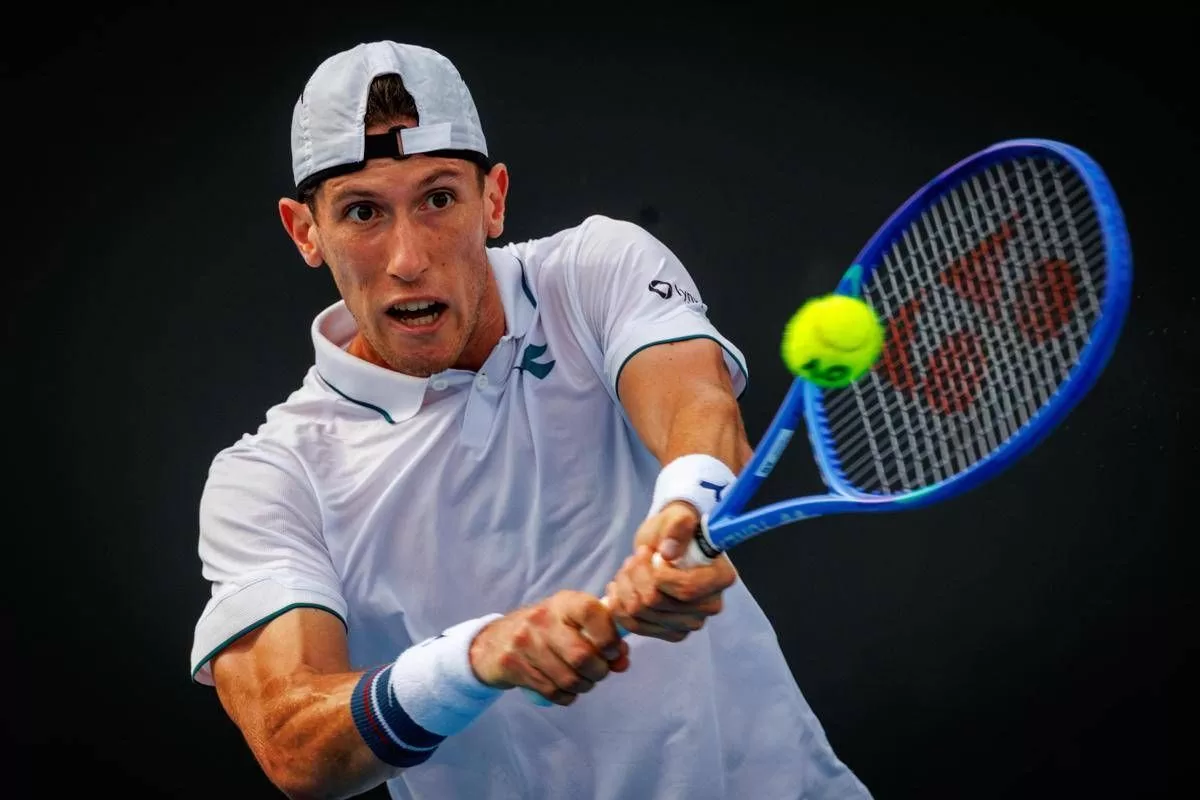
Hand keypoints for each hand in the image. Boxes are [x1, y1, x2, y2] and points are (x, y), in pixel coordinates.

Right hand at [468, 591, 629, 705]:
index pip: (592, 612)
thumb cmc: (545, 631)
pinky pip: (552, 691)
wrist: (494, 641)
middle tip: (598, 672)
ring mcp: (525, 642)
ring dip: (583, 686)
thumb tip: (622, 661)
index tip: (613, 651)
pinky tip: (565, 689)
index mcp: (563, 603)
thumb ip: (602, 638)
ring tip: (582, 681)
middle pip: (582, 656)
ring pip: (568, 678)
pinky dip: (567, 696)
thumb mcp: (572, 623)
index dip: (609, 636)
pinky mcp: (513, 666)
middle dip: (599, 672)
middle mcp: (542, 619)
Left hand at [605, 501, 737, 641]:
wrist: (665, 546)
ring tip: (627, 570)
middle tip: (633, 558)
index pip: (686, 589)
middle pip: (658, 603)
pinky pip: (636, 626)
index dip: (659, 576)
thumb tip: (669, 551)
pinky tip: (620, 588)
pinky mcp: (671, 632)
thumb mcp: (677, 517)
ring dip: (625, 588)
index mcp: (720, 577)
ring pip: (642, 614)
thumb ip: (677, 527)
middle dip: (636, 577)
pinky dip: (620, 606)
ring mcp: (691, 622)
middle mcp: (710, 605)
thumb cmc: (674, 530)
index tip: (651, 555)